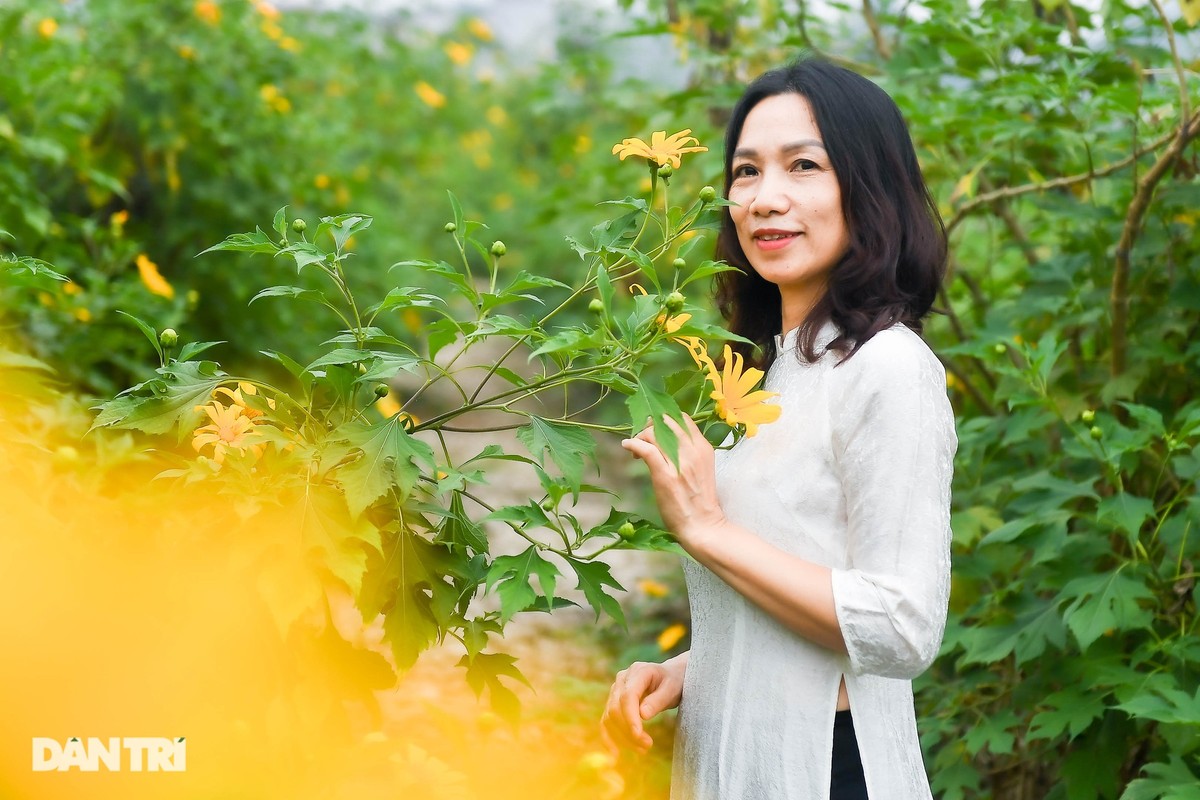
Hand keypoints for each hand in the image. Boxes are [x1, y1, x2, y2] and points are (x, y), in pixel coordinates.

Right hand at [600, 655, 686, 754]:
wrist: (670, 676)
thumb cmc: (673, 682)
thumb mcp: (672, 689)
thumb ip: (658, 700)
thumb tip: (642, 715)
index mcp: (638, 671)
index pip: (628, 696)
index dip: (630, 718)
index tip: (638, 736)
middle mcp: (622, 679)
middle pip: (616, 708)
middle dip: (628, 731)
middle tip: (647, 746)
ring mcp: (615, 690)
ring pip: (610, 717)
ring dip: (622, 737)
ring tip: (642, 750)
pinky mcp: (613, 702)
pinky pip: (606, 721)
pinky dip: (609, 737)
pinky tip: (616, 753)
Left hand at [621, 414, 726, 547]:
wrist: (703, 526)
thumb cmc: (700, 502)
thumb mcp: (700, 469)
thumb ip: (689, 453)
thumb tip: (668, 442)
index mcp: (703, 448)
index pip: (683, 419)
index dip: (664, 420)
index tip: (655, 431)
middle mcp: (693, 451)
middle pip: (667, 421)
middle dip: (651, 425)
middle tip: (643, 437)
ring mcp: (679, 463)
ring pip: (655, 432)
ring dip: (640, 435)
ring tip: (635, 448)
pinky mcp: (665, 475)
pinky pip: (646, 449)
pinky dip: (633, 443)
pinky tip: (627, 446)